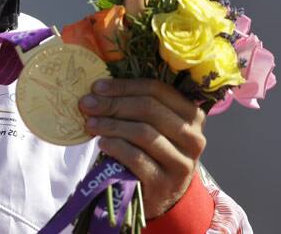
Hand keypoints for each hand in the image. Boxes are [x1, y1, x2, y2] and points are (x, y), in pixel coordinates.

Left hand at [78, 78, 206, 218]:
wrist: (159, 194)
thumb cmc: (150, 151)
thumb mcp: (151, 125)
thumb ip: (134, 104)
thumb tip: (98, 90)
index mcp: (192, 115)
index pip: (157, 90)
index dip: (124, 86)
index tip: (96, 87)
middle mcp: (193, 138)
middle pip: (149, 109)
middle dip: (113, 104)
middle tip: (87, 104)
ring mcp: (182, 163)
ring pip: (144, 133)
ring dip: (111, 125)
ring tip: (90, 124)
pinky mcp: (165, 183)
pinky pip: (137, 158)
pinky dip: (116, 147)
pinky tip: (102, 143)